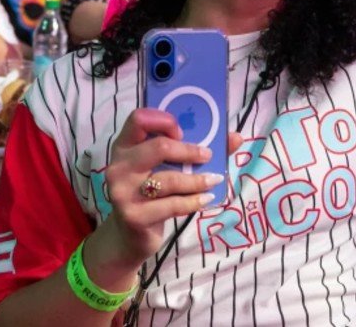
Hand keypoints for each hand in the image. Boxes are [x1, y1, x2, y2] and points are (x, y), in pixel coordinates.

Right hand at [90, 109, 243, 271]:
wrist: (130, 235)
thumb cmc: (151, 193)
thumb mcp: (164, 168)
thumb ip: (195, 149)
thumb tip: (236, 137)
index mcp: (124, 146)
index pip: (138, 119)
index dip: (164, 120)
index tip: (182, 132)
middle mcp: (118, 166)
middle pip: (158, 147)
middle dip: (189, 151)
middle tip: (207, 156)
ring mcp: (122, 192)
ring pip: (169, 179)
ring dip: (197, 180)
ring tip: (214, 180)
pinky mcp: (134, 216)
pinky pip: (172, 205)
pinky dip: (194, 201)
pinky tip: (206, 199)